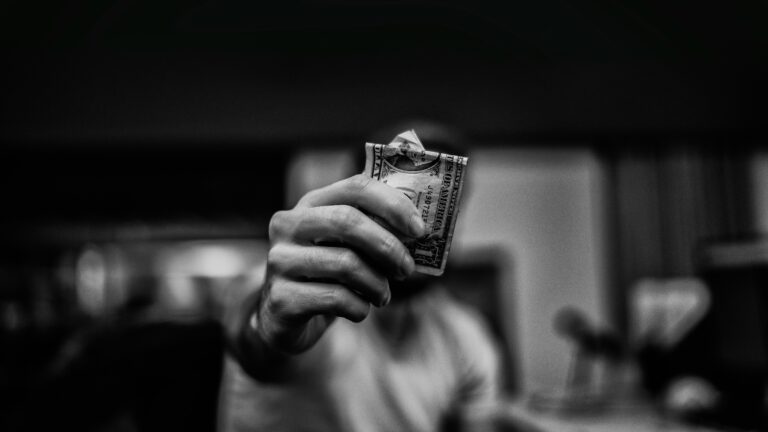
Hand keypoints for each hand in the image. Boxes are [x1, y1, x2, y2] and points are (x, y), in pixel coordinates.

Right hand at [255, 174, 425, 354]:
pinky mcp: (281, 298)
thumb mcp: (346, 246)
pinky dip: (360, 308)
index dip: (393, 205)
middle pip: (347, 221)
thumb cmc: (327, 273)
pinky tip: (360, 309)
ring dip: (377, 284)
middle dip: (388, 247)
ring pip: (346, 264)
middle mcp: (288, 225)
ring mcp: (279, 261)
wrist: (283, 315)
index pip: (355, 187)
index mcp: (309, 203)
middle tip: (406, 269)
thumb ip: (374, 229)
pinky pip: (336, 299)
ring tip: (382, 295)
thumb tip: (421, 228)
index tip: (419, 230)